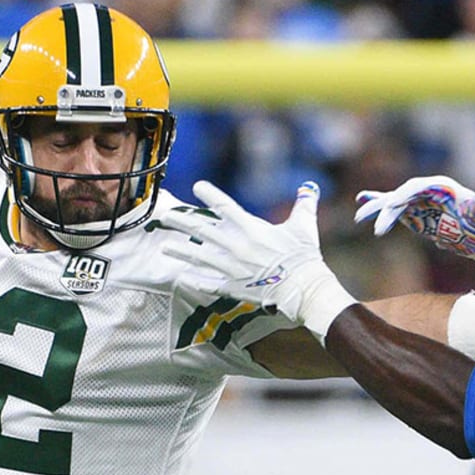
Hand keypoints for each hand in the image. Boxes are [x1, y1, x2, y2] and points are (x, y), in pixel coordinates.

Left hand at [161, 180, 355, 337]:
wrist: (304, 288)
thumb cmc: (305, 257)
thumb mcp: (304, 227)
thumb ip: (304, 205)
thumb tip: (309, 188)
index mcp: (252, 228)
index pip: (225, 206)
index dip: (210, 194)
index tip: (196, 186)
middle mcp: (237, 246)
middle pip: (203, 231)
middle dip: (182, 222)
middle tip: (165, 217)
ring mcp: (233, 268)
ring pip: (200, 257)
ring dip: (181, 252)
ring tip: (165, 247)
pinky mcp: (235, 287)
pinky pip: (210, 283)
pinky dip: (196, 280)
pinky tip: (183, 277)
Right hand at [354, 175, 474, 291]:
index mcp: (442, 186)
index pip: (418, 187)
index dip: (404, 195)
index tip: (392, 206)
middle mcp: (426, 190)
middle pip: (402, 195)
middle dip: (386, 208)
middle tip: (374, 224)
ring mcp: (418, 201)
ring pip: (393, 202)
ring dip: (376, 210)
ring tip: (359, 218)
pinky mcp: (414, 212)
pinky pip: (393, 207)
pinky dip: (378, 204)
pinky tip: (362, 200)